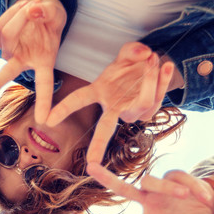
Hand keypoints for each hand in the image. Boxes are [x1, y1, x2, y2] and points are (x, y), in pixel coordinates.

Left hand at [0, 0, 66, 122]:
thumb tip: (34, 11)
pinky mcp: (1, 42)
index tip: (42, 120)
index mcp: (43, 61)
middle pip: (6, 73)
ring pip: (6, 35)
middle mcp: (25, 61)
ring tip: (29, 13)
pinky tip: (19, 16)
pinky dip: (8, 17)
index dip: (44, 101)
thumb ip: (48, 12)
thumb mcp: (56, 12)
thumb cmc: (51, 16)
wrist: (37, 7)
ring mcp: (10, 52)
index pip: (45, 85)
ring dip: (17, 19)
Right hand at [46, 43, 173, 164]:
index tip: (48, 121)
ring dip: (150, 79)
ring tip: (154, 57)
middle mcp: (114, 107)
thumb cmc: (131, 65)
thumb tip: (143, 54)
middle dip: (98, 146)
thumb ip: (131, 50)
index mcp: (99, 93)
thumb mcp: (127, 53)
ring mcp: (132, 111)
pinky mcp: (149, 110)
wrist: (153, 67)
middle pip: (104, 129)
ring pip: (142, 102)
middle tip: (92, 163)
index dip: (64, 109)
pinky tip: (166, 65)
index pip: (79, 100)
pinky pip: (158, 97)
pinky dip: (163, 79)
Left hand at [87, 163, 213, 213]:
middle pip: (123, 190)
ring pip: (151, 181)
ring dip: (168, 188)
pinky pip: (179, 177)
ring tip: (186, 195)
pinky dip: (193, 185)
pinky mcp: (173, 174)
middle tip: (91, 167)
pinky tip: (205, 197)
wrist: (210, 204)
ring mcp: (159, 187)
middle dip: (107, 179)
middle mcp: (149, 202)